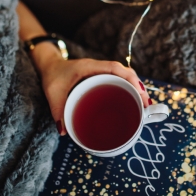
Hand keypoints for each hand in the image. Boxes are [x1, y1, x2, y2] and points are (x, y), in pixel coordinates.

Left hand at [32, 44, 150, 134]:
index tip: (140, 91)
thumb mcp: (53, 93)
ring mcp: (101, 71)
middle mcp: (98, 67)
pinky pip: (118, 79)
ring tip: (144, 104)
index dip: (130, 78)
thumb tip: (64, 131)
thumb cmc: (52, 75)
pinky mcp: (101, 76)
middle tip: (146, 104)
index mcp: (89, 66)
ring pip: (124, 75)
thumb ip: (57, 110)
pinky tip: (133, 99)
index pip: (115, 68)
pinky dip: (128, 88)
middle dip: (138, 85)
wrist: (49, 64)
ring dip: (135, 87)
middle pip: (124, 72)